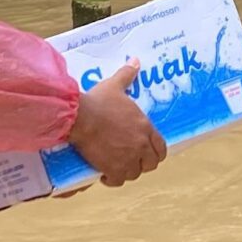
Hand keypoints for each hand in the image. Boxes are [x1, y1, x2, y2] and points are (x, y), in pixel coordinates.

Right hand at [65, 59, 166, 186]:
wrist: (79, 117)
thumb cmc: (98, 101)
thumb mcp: (114, 86)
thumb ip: (127, 75)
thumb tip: (135, 61)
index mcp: (145, 127)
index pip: (161, 148)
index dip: (155, 152)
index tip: (146, 152)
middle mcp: (140, 145)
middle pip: (151, 163)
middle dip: (142, 164)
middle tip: (130, 160)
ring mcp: (127, 158)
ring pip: (135, 173)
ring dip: (127, 172)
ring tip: (117, 167)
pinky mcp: (112, 168)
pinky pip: (118, 180)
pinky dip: (112, 180)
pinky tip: (105, 176)